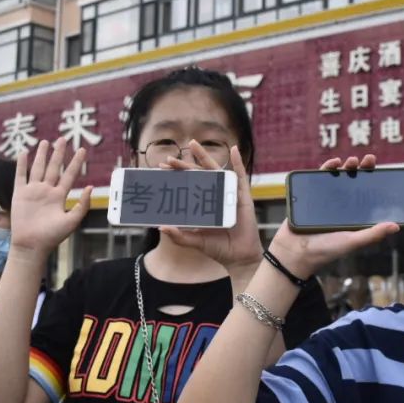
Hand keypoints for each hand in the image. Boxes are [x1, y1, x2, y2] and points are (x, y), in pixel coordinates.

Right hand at [10, 138, 92, 255]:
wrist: (32, 245)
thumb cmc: (52, 236)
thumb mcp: (72, 221)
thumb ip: (82, 205)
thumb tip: (91, 187)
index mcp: (60, 196)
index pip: (70, 175)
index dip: (75, 162)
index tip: (81, 150)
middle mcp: (47, 191)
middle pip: (54, 168)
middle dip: (58, 154)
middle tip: (62, 139)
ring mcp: (33, 191)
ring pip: (38, 168)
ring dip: (41, 155)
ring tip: (45, 142)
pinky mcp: (20, 194)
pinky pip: (20, 176)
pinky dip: (21, 165)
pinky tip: (23, 153)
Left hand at [159, 142, 263, 271]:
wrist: (238, 258)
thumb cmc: (218, 249)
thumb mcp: (195, 242)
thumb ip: (179, 236)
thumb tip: (161, 227)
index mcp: (203, 204)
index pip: (187, 185)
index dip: (176, 176)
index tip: (161, 168)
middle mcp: (215, 195)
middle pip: (197, 175)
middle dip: (183, 165)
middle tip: (169, 158)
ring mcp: (228, 194)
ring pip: (215, 170)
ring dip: (204, 156)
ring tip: (193, 144)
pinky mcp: (242, 196)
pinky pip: (240, 176)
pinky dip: (238, 162)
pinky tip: (234, 149)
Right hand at [268, 155, 399, 278]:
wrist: (295, 252)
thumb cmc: (325, 250)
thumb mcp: (352, 241)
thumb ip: (372, 234)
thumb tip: (396, 226)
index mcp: (353, 216)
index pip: (367, 195)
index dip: (375, 182)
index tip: (383, 171)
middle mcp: (341, 206)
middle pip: (354, 182)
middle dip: (362, 169)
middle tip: (369, 160)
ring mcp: (326, 200)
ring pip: (338, 178)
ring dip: (346, 166)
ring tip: (352, 161)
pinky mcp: (311, 195)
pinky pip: (319, 178)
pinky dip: (327, 168)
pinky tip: (334, 163)